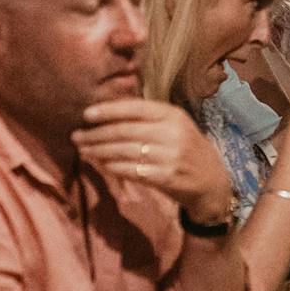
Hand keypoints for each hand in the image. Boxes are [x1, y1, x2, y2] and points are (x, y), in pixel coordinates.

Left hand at [76, 98, 231, 217]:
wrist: (213, 182)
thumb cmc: (186, 149)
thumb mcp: (175, 126)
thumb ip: (147, 118)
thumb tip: (106, 113)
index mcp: (172, 115)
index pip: (135, 108)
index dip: (108, 110)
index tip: (86, 115)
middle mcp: (172, 133)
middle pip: (125, 131)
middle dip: (97, 134)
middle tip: (76, 136)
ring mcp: (170, 156)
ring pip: (125, 151)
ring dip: (99, 151)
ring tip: (83, 150)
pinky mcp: (167, 177)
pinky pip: (132, 170)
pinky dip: (114, 167)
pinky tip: (101, 164)